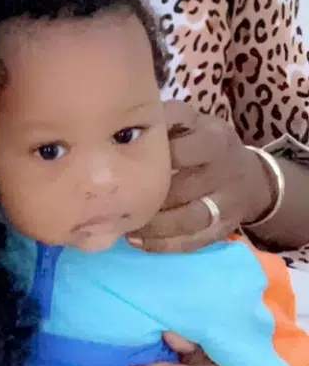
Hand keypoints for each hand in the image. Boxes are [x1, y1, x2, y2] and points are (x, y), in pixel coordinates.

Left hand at [133, 101, 273, 252]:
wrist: (250, 176)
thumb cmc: (202, 142)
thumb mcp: (189, 121)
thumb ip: (163, 121)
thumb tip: (123, 129)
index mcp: (215, 139)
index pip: (183, 150)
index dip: (153, 159)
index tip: (122, 164)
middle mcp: (226, 171)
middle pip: (183, 189)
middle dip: (147, 197)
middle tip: (114, 200)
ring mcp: (228, 203)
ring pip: (189, 219)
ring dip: (153, 226)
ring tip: (124, 226)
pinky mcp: (224, 229)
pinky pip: (194, 241)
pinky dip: (163, 244)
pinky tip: (137, 241)